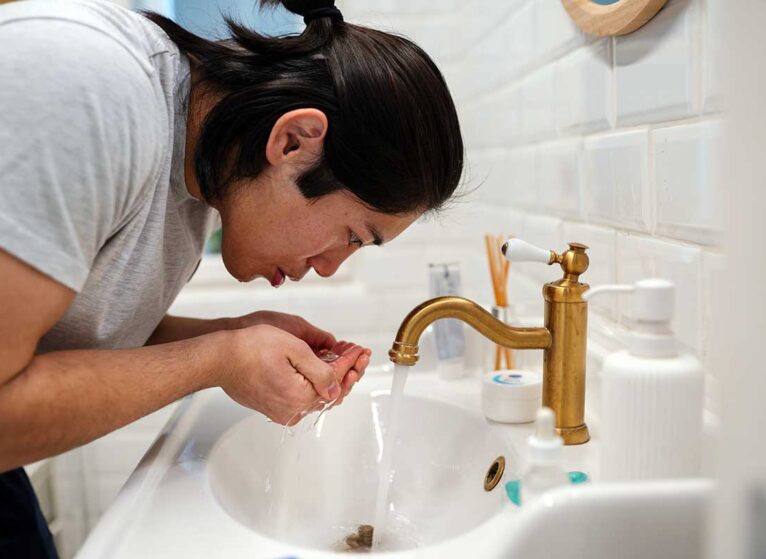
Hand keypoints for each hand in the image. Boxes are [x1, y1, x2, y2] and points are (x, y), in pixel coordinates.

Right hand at [236, 311, 371, 400]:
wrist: (219, 359)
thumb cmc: (250, 348)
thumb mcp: (292, 348)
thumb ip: (320, 369)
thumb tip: (338, 385)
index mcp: (300, 396)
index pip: (336, 379)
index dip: (351, 362)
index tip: (360, 350)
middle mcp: (293, 410)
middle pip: (331, 392)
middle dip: (348, 371)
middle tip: (359, 355)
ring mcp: (283, 411)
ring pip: (319, 395)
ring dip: (334, 377)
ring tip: (346, 359)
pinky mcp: (275, 408)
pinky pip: (304, 398)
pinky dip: (317, 384)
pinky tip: (324, 369)